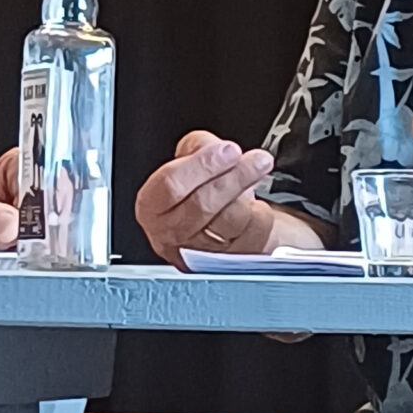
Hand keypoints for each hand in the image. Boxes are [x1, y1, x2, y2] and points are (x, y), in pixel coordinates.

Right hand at [135, 130, 275, 264]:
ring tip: (259, 168)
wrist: (221, 222)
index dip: (202, 166)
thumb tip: (214, 149)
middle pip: (201, 205)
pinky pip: (252, 235)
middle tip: (257, 159)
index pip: (170, 186)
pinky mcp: (230, 263)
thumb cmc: (200, 189)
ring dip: (251, 191)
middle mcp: (172, 235)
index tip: (227, 150)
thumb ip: (196, 148)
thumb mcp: (188, 159)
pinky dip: (260, 214)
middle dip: (234, 177)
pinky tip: (256, 203)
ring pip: (229, 222)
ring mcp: (201, 253)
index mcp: (152, 207)